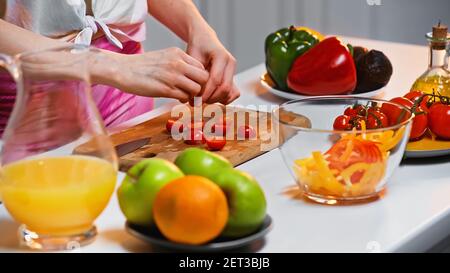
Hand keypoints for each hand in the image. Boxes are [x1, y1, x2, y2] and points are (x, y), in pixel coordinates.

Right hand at [93, 47, 208, 102]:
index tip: (195, 83)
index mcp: (178, 54)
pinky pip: (184, 97)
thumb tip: (192, 77)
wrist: (122, 69)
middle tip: (194, 93)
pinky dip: (182, 100)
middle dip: (201, 88)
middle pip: (204, 78)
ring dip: (192, 95)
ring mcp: (172, 76)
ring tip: (184, 96)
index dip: (201, 78)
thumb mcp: (164, 57)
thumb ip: (179, 64)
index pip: (202, 67)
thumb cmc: (142, 66)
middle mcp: (178, 63)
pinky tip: (176, 98)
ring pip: (196, 89)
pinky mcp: (165, 89)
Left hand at [187, 28, 239, 104]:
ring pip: (230, 92)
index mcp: (221, 56)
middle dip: (211, 98)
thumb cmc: (196, 47)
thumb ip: (192, 75)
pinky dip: (223, 99)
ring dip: (217, 100)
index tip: (195, 100)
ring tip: (203, 100)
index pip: (216, 80)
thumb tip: (188, 98)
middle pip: (225, 88)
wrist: (205, 39)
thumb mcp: (191, 57)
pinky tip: (211, 98)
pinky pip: (233, 93)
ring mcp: (233, 70)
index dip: (206, 93)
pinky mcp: (233, 76)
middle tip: (198, 102)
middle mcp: (230, 63)